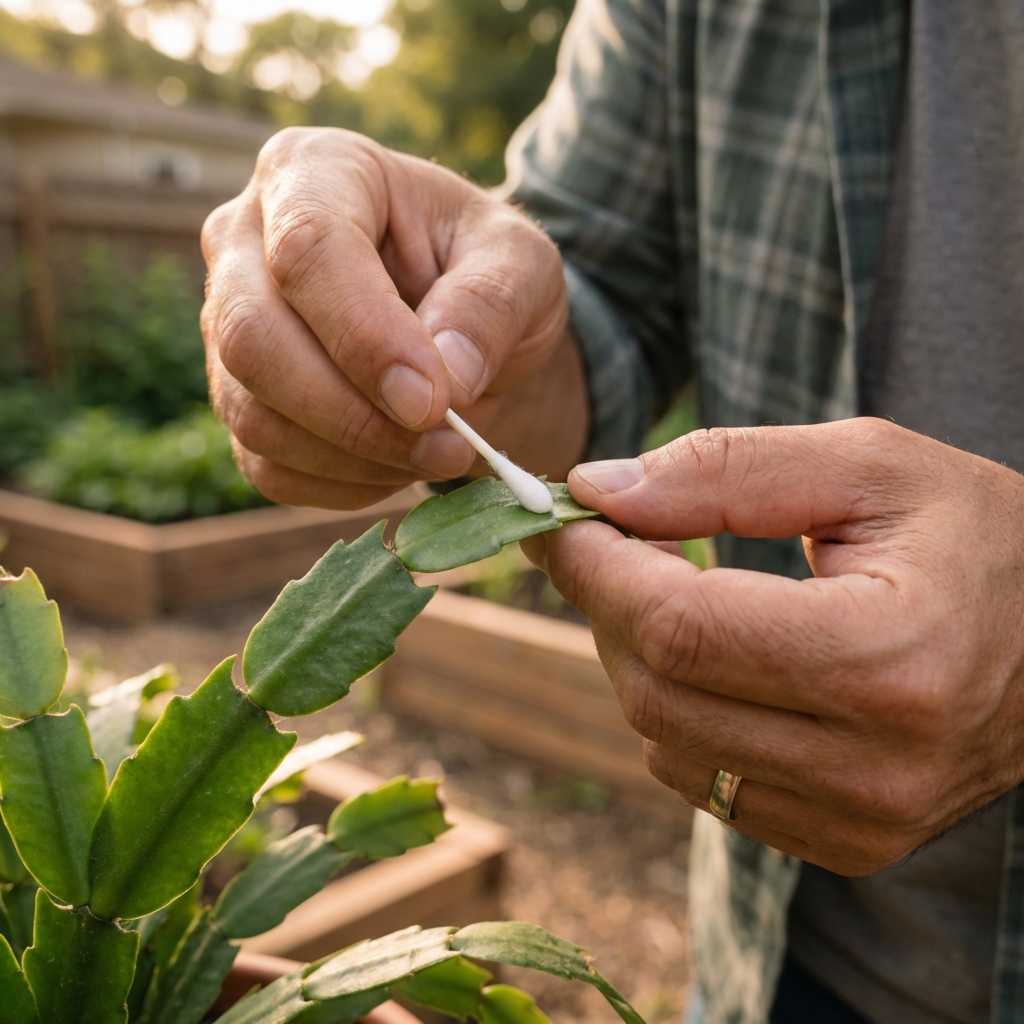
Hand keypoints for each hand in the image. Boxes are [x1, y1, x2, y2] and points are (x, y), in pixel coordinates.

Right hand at [200, 127, 587, 508]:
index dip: (366, 338)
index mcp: (316, 171)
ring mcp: (229, 326)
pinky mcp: (240, 400)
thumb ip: (491, 304)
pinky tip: (399, 466)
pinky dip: (340, 486)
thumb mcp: (523, 266)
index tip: (435, 401)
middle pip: (254, 340)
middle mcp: (245, 242)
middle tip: (450, 444)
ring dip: (356, 458)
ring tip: (442, 454)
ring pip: (254, 414)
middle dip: (355, 414)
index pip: (308, 251)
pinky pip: (266, 466)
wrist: (463, 324)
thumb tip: (445, 376)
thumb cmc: (486, 272)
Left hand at [523, 418, 1023, 874]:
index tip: (567, 518)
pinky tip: (714, 661)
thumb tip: (597, 488)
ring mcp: (862, 820)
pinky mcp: (848, 843)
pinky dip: (679, 713)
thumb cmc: (974, 535)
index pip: (682, 628)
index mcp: (891, 657)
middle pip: (658, 693)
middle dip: (605, 606)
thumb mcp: (867, 465)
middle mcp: (877, 765)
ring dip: (637, 658)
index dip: (599, 568)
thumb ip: (726, 468)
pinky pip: (703, 783)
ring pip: (665, 744)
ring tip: (670, 592)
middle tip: (610, 543)